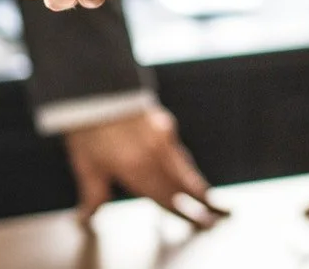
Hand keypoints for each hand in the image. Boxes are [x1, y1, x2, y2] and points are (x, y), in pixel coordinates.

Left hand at [63, 105, 227, 227]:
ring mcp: (163, 136)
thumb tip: (86, 217)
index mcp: (139, 170)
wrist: (93, 85)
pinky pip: (177, 149)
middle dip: (204, 200)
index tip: (204, 223)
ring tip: (204, 194)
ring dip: (195, 182)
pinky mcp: (162, 121)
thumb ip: (93, 194)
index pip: (170, 200)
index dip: (187, 214)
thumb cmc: (86, 126)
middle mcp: (156, 155)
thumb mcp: (86, 164)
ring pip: (185, 166)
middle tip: (221, 214)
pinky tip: (180, 164)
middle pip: (187, 184)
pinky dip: (182, 162)